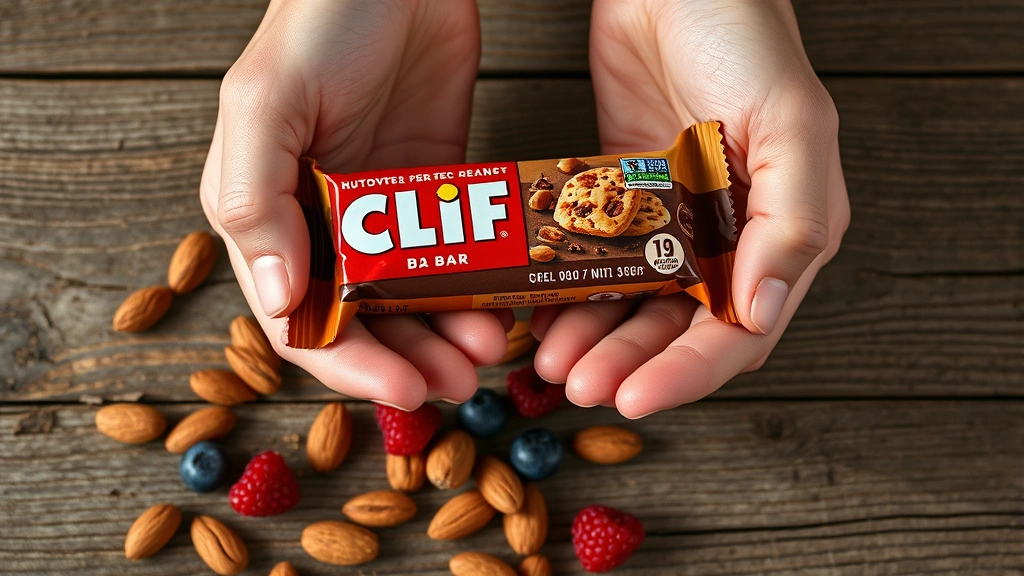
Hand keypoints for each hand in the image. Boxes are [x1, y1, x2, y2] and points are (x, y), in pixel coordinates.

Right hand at [200, 0, 509, 407]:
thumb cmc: (319, 23)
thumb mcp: (267, 103)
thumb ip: (257, 201)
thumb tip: (278, 301)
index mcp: (265, 215)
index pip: (301, 320)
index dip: (349, 364)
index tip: (402, 388)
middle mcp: (320, 225)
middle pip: (365, 323)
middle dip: (410, 359)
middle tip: (461, 381)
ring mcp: (382, 211)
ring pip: (416, 299)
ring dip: (449, 332)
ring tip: (489, 347)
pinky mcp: (434, 189)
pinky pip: (456, 254)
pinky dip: (477, 286)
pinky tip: (505, 304)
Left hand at [532, 0, 850, 416]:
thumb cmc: (743, 36)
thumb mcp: (791, 124)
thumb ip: (792, 222)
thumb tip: (762, 313)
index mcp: (776, 231)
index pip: (738, 331)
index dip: (690, 374)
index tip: (636, 398)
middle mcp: (724, 236)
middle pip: (676, 330)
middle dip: (629, 365)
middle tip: (579, 385)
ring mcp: (668, 219)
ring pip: (628, 302)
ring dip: (592, 338)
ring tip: (551, 359)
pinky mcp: (620, 196)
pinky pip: (593, 258)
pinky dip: (569, 290)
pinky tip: (540, 311)